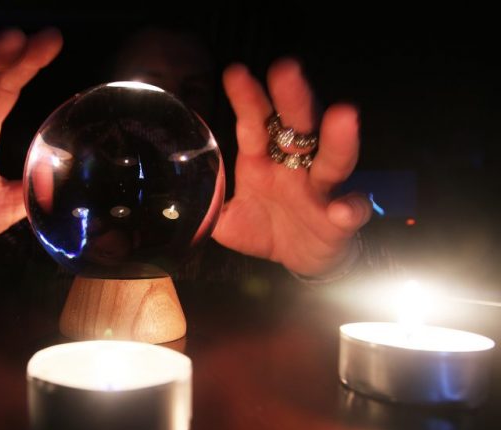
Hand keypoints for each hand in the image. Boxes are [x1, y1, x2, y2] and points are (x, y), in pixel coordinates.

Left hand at [212, 59, 371, 276]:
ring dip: (338, 139)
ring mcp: (320, 189)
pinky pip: (351, 210)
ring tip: (343, 114)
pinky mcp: (340, 218)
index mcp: (262, 161)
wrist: (298, 259)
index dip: (247, 99)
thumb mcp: (227, 221)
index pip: (254, 124)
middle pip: (297, 127)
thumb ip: (207, 208)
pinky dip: (351, 208)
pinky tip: (343, 208)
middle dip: (292, 98)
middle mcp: (294, 167)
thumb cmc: (262, 228)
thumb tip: (180, 202)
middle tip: (286, 69)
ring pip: (332, 160)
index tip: (235, 73)